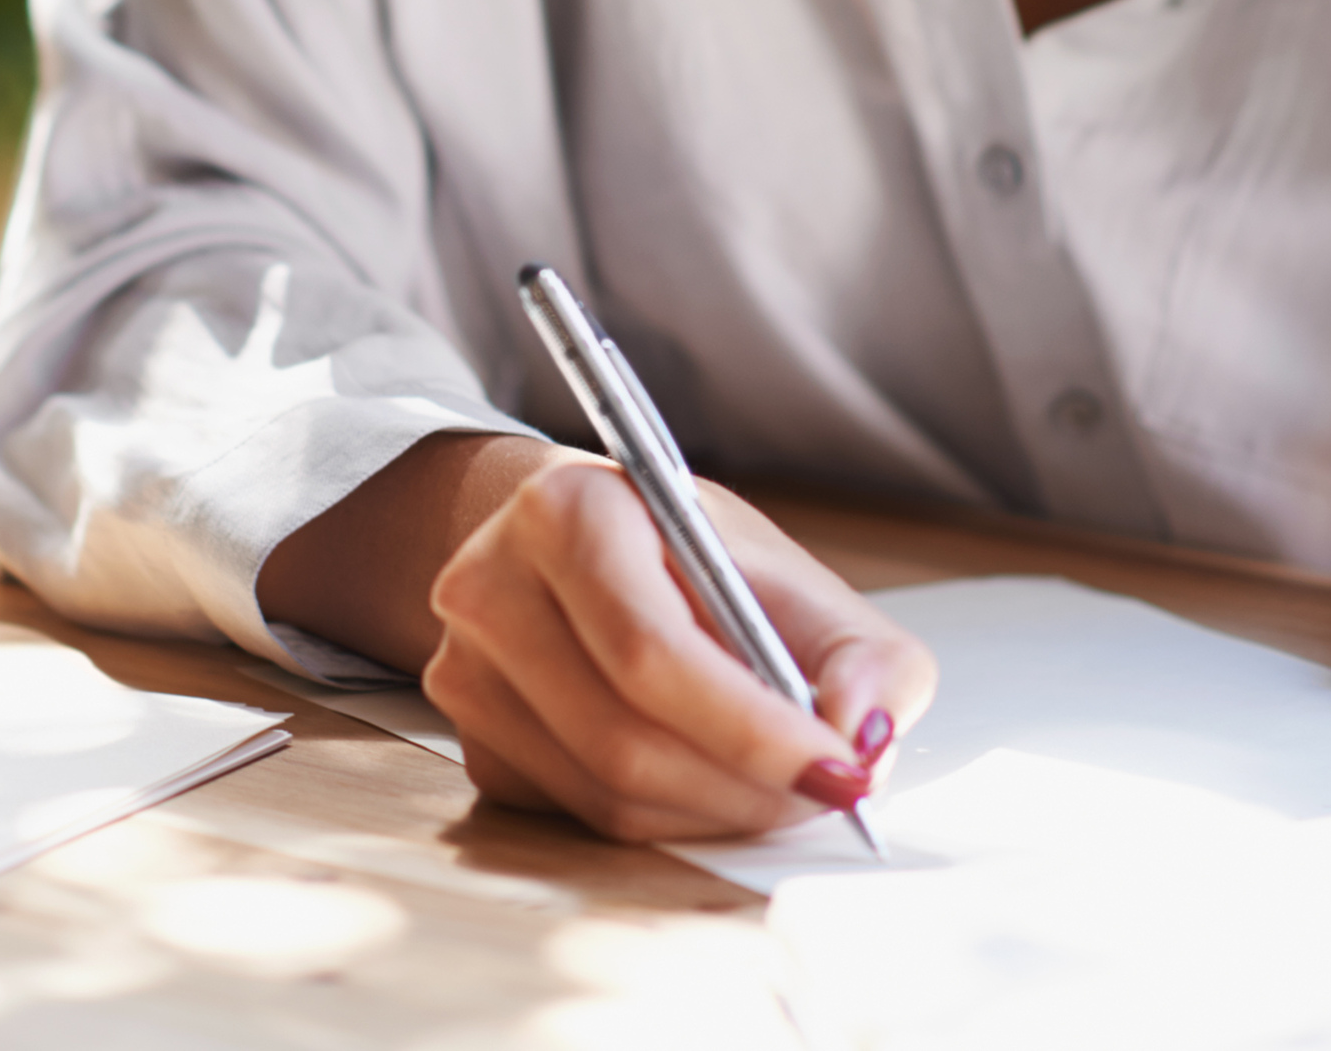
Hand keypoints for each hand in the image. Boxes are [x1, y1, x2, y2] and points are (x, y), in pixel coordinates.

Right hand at [412, 449, 931, 842]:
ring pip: (607, 795)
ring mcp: (467, 671)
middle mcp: (491, 587)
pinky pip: (583, 817)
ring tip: (778, 784)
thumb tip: (862, 740)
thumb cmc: (683, 554)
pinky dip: (667, 818)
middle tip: (826, 790)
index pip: (652, 652)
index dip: (753, 729)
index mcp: (566, 511)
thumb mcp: (786, 572)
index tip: (838, 770)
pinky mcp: (474, 742)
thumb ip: (860, 650)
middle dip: (747, 786)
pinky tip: (707, 779)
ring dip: (715, 811)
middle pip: (625, 739)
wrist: (577, 547)